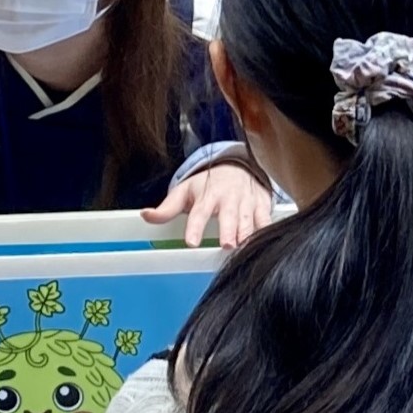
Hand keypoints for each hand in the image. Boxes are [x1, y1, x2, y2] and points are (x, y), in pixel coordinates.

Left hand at [144, 161, 272, 249]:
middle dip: (228, 230)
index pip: (199, 213)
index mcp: (207, 196)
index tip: (192, 242)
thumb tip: (145, 215)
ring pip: (249, 219)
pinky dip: (266, 229)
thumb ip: (167, 208)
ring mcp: (247, 202)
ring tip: (243, 245)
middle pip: (229, 216)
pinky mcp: (263, 206)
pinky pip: (266, 219)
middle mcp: (228, 199)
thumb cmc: (209, 184)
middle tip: (226, 244)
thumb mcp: (185, 192)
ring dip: (247, 232)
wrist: (238, 167)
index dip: (196, 227)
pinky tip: (264, 241)